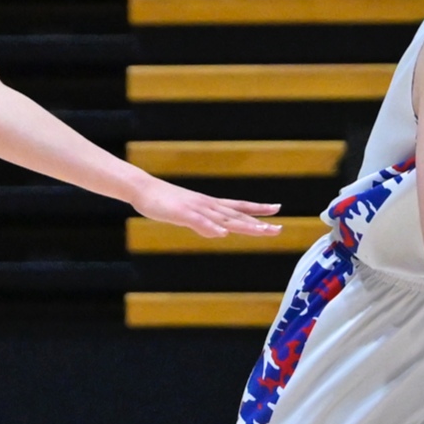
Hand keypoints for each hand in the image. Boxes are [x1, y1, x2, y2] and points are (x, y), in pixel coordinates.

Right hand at [134, 177, 281, 239]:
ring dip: (244, 225)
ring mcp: (197, 209)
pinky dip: (212, 228)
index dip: (258, 209)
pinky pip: (200, 222)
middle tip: (280, 228)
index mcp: (211, 205)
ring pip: (225, 219)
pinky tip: (224, 233)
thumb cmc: (165, 202)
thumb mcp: (189, 217)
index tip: (277, 209)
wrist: (143, 189)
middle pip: (238, 215)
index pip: (240, 207)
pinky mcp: (183, 213)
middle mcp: (208, 205)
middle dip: (259, 222)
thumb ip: (205, 225)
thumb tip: (219, 234)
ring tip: (263, 230)